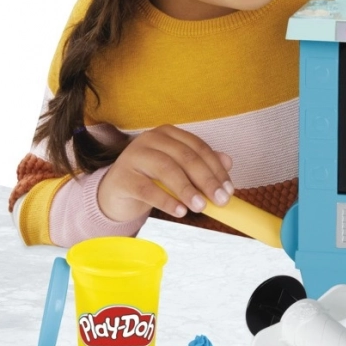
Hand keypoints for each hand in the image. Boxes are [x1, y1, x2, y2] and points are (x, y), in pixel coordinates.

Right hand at [98, 125, 233, 221]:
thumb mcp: (179, 170)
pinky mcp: (122, 177)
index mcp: (169, 134)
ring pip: (167, 169)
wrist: (116, 191)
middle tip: (221, 200)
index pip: (198, 148)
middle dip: (206, 180)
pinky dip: (166, 201)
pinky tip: (180, 212)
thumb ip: (202, 164)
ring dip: (188, 189)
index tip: (228, 190)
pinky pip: (147, 189)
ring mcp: (134, 156)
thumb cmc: (153, 178)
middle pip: (185, 157)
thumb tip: (229, 162)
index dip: (216, 169)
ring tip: (201, 207)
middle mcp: (151, 139)